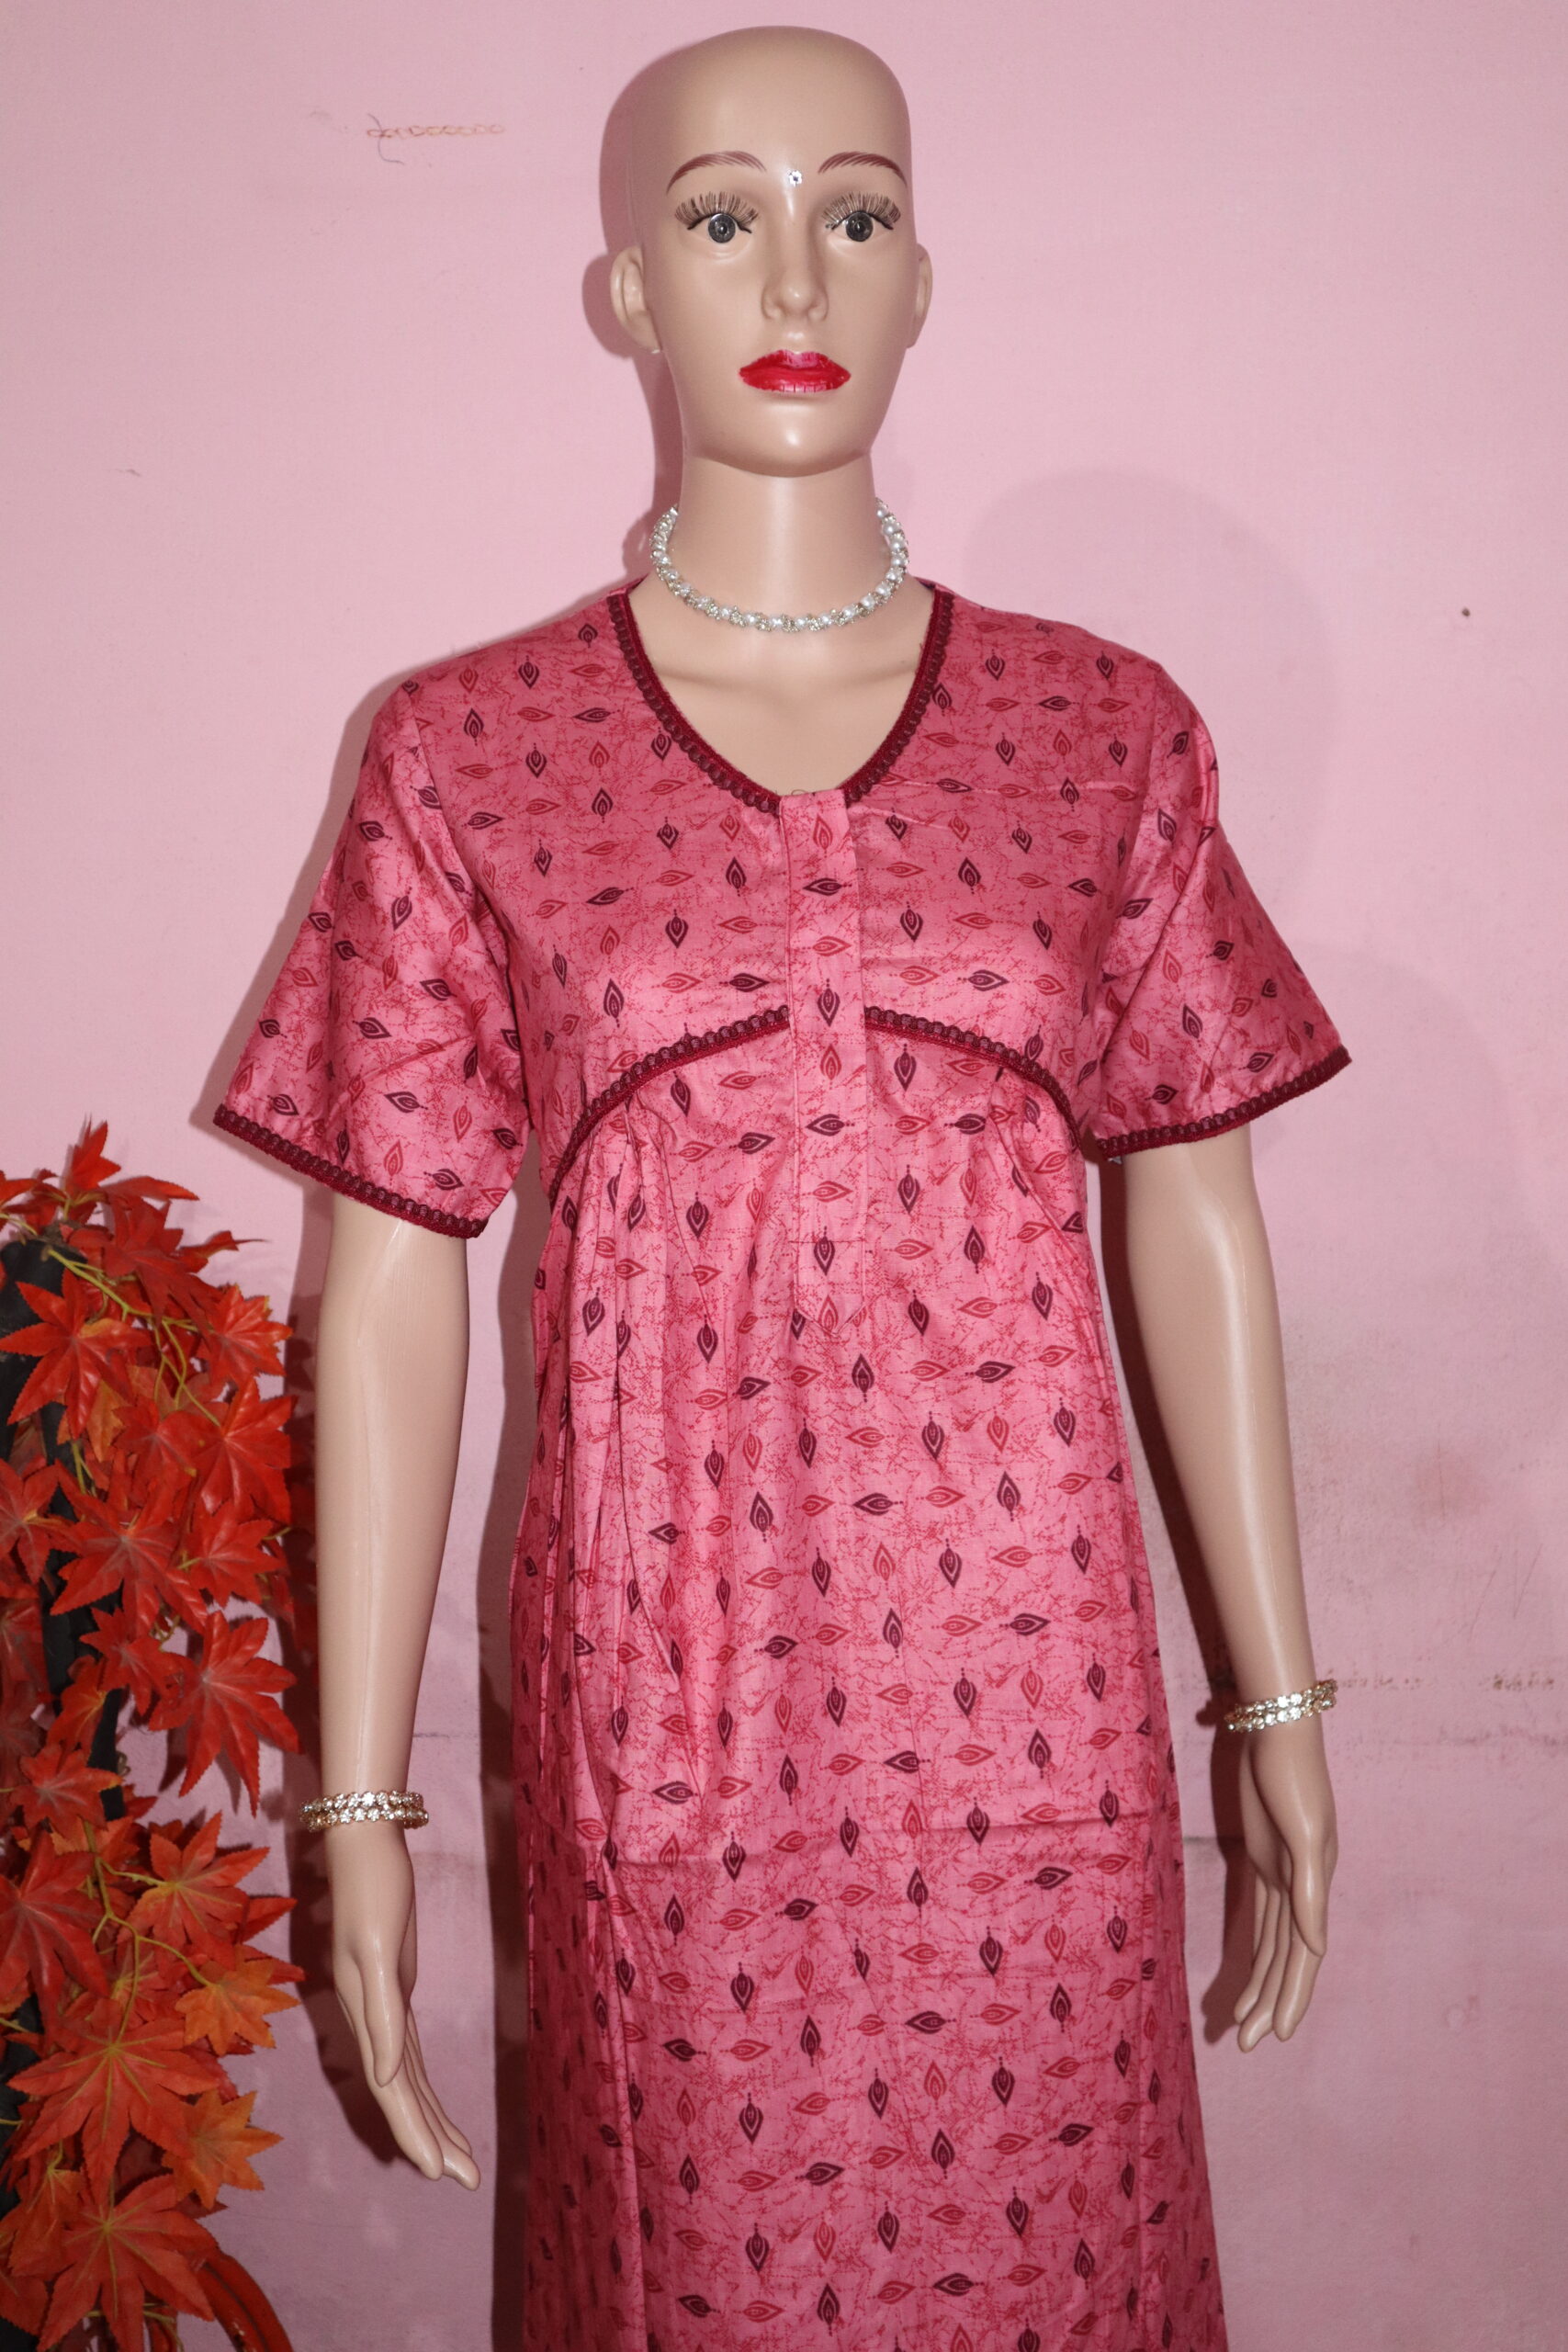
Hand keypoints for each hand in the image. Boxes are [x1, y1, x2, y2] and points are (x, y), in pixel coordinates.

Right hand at [324, 1822, 479, 2185]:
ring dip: (432, 2119)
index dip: (414, 2131)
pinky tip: (433, 2106)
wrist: (364, 1841)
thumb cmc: (373, 1886)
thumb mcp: (375, 1946)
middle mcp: (375, 2017)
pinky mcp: (396, 1986)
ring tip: (460, 2161)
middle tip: (467, 2181)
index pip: (394, 2088)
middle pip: (403, 2093)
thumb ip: (379, 2011)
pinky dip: (422, 2084)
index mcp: (370, 2013)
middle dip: (432, 2138)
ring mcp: (384, 2004)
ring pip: (408, 2078)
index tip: (436, 2172)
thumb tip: (388, 2072)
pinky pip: (410, 2052)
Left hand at [1231, 1712, 1337, 2049]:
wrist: (1277, 1731)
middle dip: (1269, 2000)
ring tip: (1241, 2021)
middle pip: (1285, 1958)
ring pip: (1272, 1942)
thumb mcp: (1302, 1834)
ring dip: (1261, 1981)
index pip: (1302, 1956)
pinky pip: (1261, 1916)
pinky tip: (1250, 1969)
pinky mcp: (1263, 1858)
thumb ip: (1310, 1892)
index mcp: (1313, 1886)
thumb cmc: (1292, 1777)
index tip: (1277, 2035)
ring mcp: (1283, 1874)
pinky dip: (1256, 1946)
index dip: (1291, 1996)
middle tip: (1244, 2043)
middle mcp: (1301, 1887)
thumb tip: (1316, 1947)